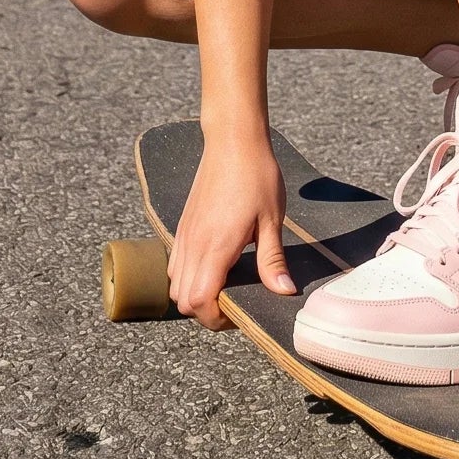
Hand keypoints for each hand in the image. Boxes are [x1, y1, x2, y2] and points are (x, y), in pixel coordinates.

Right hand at [169, 131, 296, 328]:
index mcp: (216, 247)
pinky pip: (175, 263)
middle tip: (234, 303)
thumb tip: (283, 292)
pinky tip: (213, 265)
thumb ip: (272, 260)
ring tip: (225, 285)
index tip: (239, 313)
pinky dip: (187, 276)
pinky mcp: (184, 224)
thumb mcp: (272, 220)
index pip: (200, 301)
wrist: (233, 139)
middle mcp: (193, 244)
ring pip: (174, 284)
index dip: (216, 319)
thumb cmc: (256, 175)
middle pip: (182, 300)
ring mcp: (185, 233)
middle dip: (205, 312)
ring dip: (194, 294)